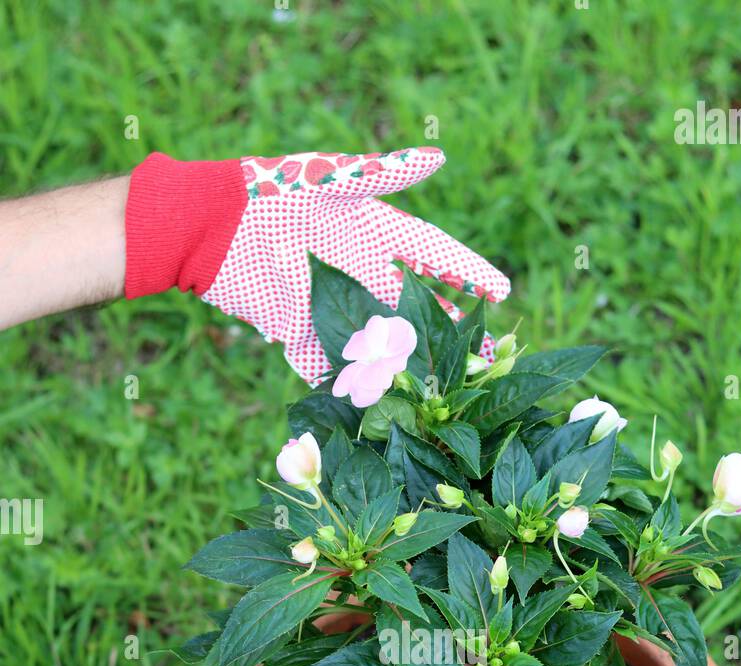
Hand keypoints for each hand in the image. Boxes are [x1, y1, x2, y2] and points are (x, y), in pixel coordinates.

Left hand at [125, 147, 509, 382]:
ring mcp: (329, 304)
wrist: (211, 228)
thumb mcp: (331, 179)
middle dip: (448, 328)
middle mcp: (356, 271)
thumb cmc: (272, 192)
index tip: (502, 290)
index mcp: (371, 232)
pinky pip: (326, 364)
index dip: (467, 271)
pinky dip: (345, 386)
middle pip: (413, 305)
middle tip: (483, 354)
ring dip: (403, 364)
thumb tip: (437, 156)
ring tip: (435, 386)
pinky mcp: (296, 331)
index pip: (432, 253)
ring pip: (377, 341)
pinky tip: (370, 407)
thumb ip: (382, 174)